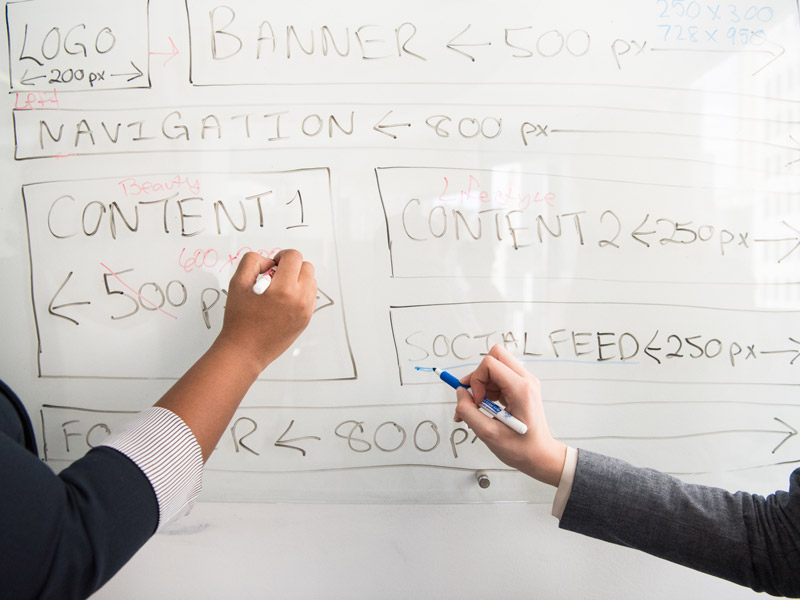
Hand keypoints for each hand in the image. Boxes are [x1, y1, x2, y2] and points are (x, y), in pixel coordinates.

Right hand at [216, 250, 316, 372]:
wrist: (245, 350)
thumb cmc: (240, 320)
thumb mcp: (238, 282)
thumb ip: (253, 262)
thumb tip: (269, 262)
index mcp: (284, 289)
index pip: (294, 257)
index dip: (281, 256)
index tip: (273, 265)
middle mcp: (299, 299)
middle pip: (307, 267)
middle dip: (292, 267)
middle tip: (276, 277)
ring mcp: (305, 311)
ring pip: (311, 282)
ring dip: (298, 280)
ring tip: (279, 290)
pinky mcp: (306, 319)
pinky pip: (310, 297)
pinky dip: (300, 293)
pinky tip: (283, 301)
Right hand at [454, 344, 566, 486]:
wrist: (540, 456)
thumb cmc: (521, 448)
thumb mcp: (488, 434)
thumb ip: (468, 412)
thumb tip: (460, 393)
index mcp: (521, 389)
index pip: (490, 363)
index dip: (476, 380)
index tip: (477, 401)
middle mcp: (526, 381)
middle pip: (495, 356)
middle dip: (479, 375)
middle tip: (475, 397)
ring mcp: (525, 383)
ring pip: (495, 366)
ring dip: (482, 385)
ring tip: (479, 408)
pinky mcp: (521, 388)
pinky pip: (499, 377)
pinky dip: (487, 390)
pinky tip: (486, 408)